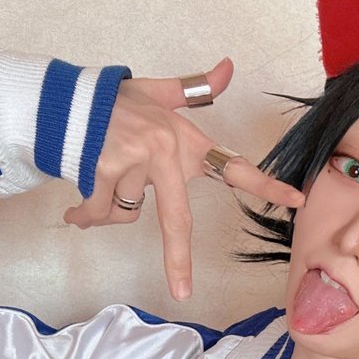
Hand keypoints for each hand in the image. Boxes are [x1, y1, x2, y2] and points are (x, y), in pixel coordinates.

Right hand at [63, 59, 304, 300]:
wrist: (61, 96)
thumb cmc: (113, 102)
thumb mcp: (156, 93)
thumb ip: (192, 89)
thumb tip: (229, 66)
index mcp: (185, 142)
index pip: (233, 165)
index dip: (266, 185)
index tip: (297, 200)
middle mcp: (166, 152)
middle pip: (176, 221)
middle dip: (178, 261)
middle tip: (182, 293)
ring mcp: (137, 161)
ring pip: (127, 215)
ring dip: (107, 210)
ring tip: (96, 183)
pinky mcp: (106, 168)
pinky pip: (102, 211)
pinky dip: (86, 213)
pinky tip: (75, 203)